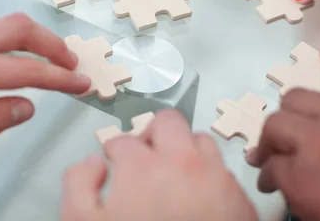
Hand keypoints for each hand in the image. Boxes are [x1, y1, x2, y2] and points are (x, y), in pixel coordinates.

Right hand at [61, 110, 256, 220]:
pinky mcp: (240, 198)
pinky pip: (223, 171)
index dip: (114, 151)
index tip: (114, 162)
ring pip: (200, 141)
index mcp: (143, 166)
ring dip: (183, 150)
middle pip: (168, 122)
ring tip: (173, 174)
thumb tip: (95, 163)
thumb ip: (79, 186)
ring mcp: (216, 177)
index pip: (123, 141)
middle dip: (151, 134)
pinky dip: (207, 176)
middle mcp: (182, 162)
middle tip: (144, 156)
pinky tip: (197, 197)